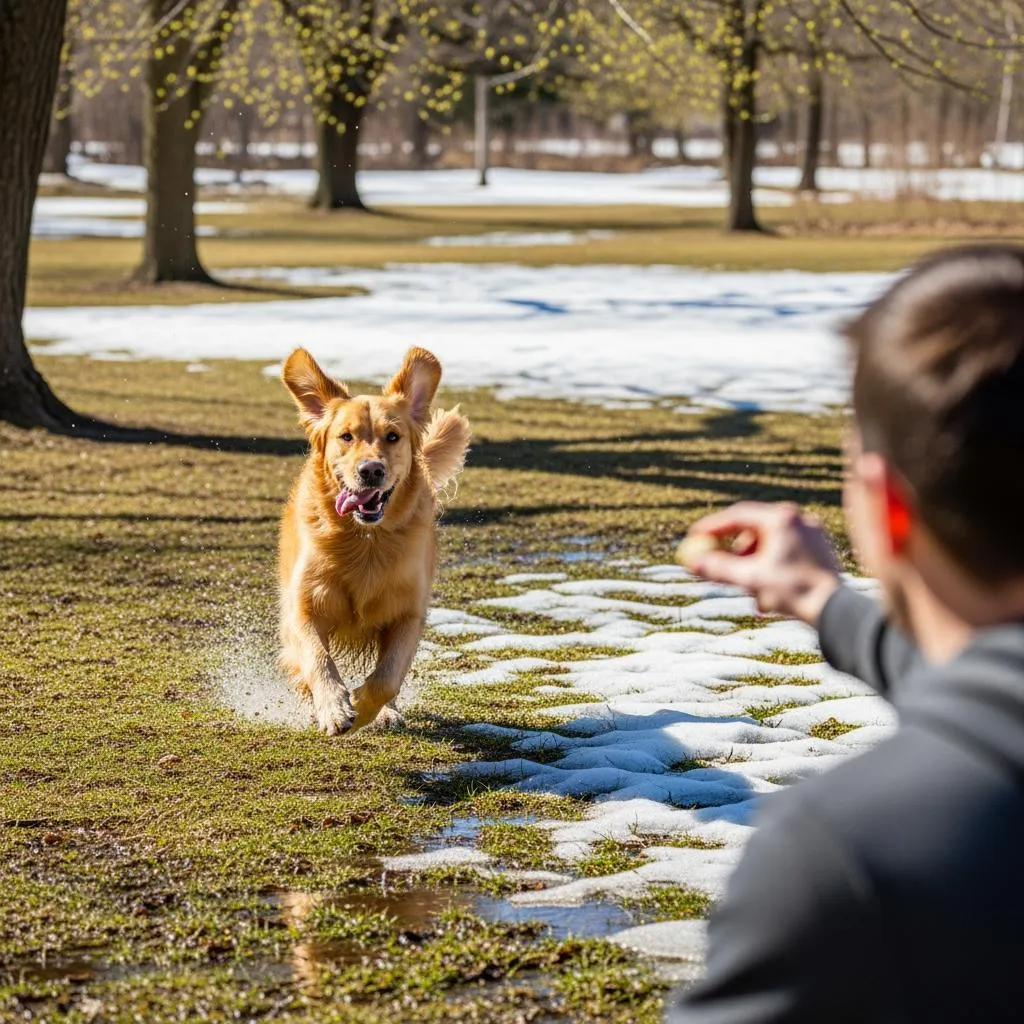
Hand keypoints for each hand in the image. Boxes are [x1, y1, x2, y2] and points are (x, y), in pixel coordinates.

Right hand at [686, 502, 841, 626]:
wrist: (836, 610)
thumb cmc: (795, 591)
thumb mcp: (750, 579)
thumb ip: (720, 568)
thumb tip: (693, 562)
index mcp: (781, 519)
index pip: (737, 516)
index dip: (713, 528)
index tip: (695, 537)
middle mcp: (797, 519)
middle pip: (753, 529)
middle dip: (735, 551)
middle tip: (717, 562)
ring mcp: (811, 532)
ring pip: (769, 544)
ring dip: (754, 566)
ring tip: (752, 592)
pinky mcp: (819, 547)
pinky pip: (786, 551)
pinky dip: (772, 567)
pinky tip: (771, 594)